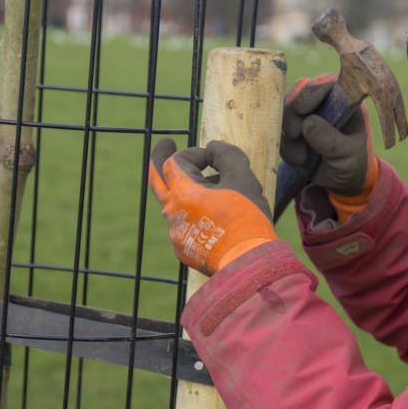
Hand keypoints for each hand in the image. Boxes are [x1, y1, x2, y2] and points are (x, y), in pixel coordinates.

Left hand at [149, 139, 276, 275]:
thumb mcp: (242, 177)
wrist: (249, 264)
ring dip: (189, 191)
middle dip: (160, 158)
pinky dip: (196, 214)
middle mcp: (172, 213)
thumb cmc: (246, 218)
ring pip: (176, 204)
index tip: (214, 158)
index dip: (195, 153)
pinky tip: (218, 219)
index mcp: (182, 193)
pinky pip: (184, 225)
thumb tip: (212, 148)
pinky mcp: (184, 250)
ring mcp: (175, 234)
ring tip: (218, 191)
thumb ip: (226, 155)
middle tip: (165, 144)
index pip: (176, 160)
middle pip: (158, 180)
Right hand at [281, 74, 378, 197]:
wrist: (340, 182)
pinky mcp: (290, 130)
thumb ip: (330, 140)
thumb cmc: (352, 162)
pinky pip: (278, 133)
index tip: (302, 109)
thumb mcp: (348, 154)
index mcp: (343, 99)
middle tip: (296, 134)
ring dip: (290, 137)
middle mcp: (321, 102)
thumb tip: (307, 123)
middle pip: (297, 95)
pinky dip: (285, 148)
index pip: (324, 83)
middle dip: (293, 116)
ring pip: (283, 114)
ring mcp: (303, 115)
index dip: (310, 92)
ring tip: (304, 157)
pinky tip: (300, 161)